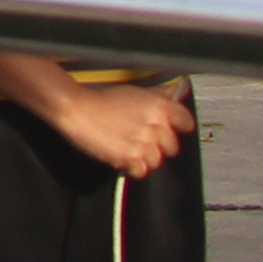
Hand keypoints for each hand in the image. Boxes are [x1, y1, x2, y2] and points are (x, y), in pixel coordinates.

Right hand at [49, 79, 189, 177]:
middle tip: (141, 139)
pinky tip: (122, 156)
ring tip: (128, 147)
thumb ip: (159, 94)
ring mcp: (144, 144)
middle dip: (159, 145)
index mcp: (159, 107)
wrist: (76, 110)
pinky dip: (132, 167)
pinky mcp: (131, 158)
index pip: (186, 122)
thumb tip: (177, 90)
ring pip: (157, 161)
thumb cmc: (101, 99)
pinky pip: (142, 171)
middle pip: (172, 147)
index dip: (178, 127)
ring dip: (145, 157)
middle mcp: (156, 126)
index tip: (170, 130)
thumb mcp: (133, 92)